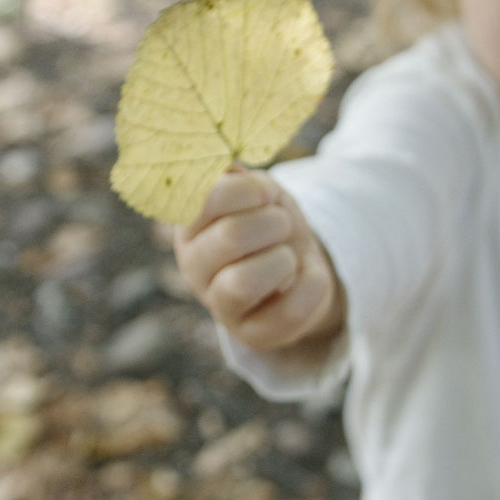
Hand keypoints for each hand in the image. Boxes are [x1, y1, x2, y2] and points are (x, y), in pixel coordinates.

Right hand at [174, 168, 345, 351]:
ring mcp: (218, 305)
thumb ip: (237, 176)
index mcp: (188, 224)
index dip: (249, 191)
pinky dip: (311, 286)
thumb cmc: (269, 221)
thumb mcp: (256, 190)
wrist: (297, 267)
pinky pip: (287, 312)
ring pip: (244, 283)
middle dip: (273, 223)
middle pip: (231, 237)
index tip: (266, 194)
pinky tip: (306, 277)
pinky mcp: (251, 336)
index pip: (205, 198)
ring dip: (283, 259)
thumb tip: (225, 163)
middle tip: (282, 224)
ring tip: (287, 255)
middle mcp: (192, 266)